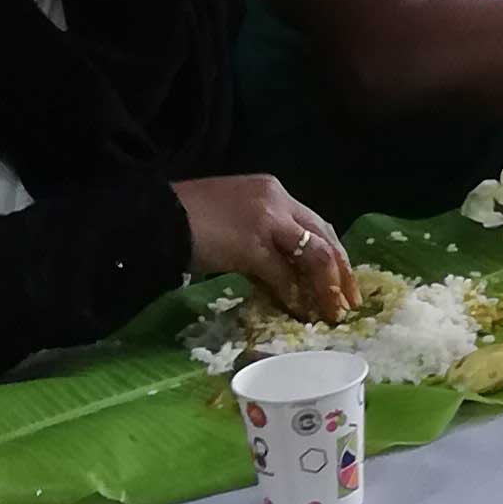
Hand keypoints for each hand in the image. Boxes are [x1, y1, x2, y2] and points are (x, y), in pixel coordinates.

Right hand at [175, 174, 354, 318]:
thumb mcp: (233, 221)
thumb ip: (261, 242)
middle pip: (324, 236)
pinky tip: (301, 313)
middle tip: (350, 301)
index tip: (343, 278)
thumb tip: (282, 276)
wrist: (152, 217)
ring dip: (327, 287)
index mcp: (272, 190)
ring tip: (333, 313)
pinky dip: (295, 297)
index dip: (332, 253)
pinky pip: (284, 276)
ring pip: (313, 255)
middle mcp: (276, 199)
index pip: (314, 223)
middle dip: (341, 271)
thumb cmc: (186, 221)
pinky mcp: (252, 245)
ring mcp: (266, 220)